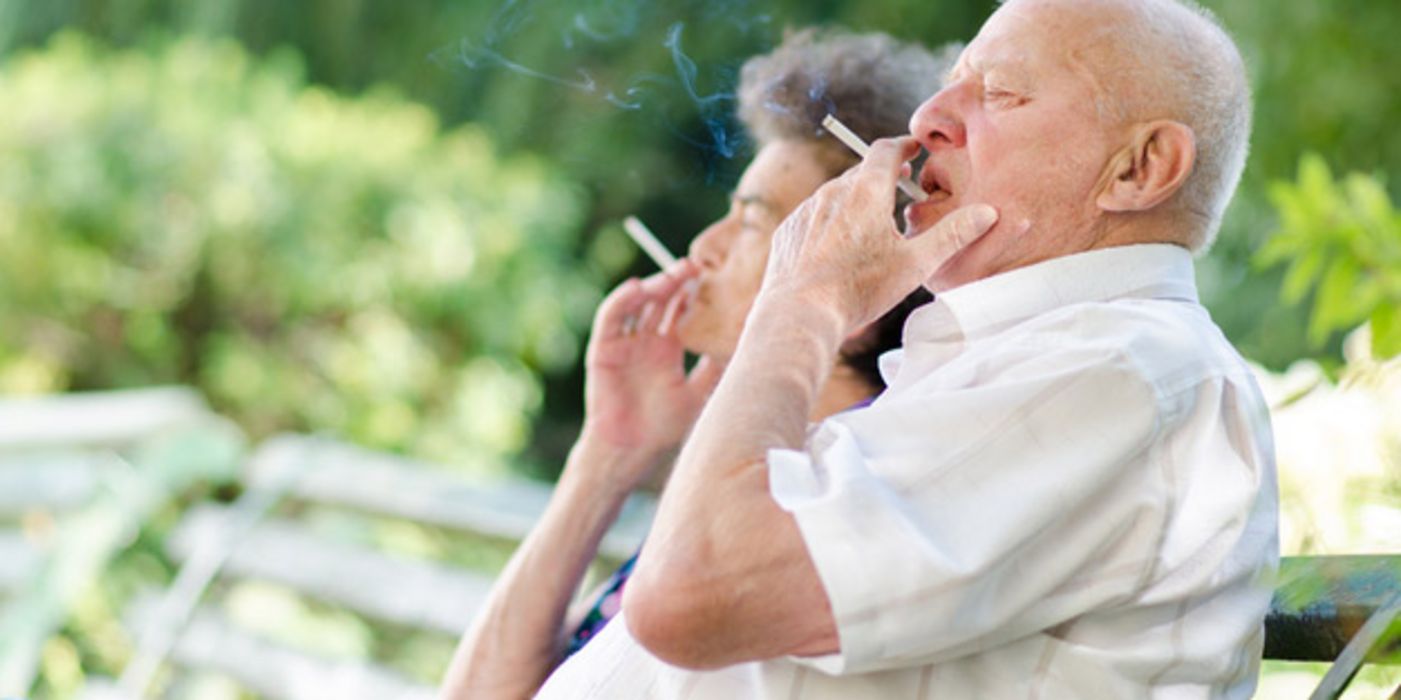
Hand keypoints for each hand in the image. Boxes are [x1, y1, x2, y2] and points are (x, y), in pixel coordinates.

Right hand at [580, 261, 725, 474]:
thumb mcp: (699, 393)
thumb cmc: (664, 428)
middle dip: (677, 281)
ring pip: (638, 304)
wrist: (630, 451)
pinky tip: (638, 287)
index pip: (680, 311)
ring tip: (674, 274)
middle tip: (697, 266)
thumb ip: (715, 368)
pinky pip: (610, 318)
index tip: (713, 276)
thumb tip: (743, 343)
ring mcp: (624, 343)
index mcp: (668, 350)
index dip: (693, 292)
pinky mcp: (603, 349)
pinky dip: (622, 300)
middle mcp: (646, 342)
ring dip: (654, 286)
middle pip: (661, 301)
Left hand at [760, 137, 997, 332]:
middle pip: (860, 171)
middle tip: (900, 182)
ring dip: (855, 198)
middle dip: (882, 173)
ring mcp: (805, 211)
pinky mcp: (788, 231)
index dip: (903, 146)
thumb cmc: (859, 289)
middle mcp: (831, 193)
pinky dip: (829, 221)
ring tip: (871, 218)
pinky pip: (813, 216)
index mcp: (865, 191)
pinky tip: (838, 244)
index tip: (914, 148)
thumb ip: (952, 235)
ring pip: (835, 194)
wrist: (799, 313)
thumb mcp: (915, 264)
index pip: (885, 150)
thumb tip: (988, 212)